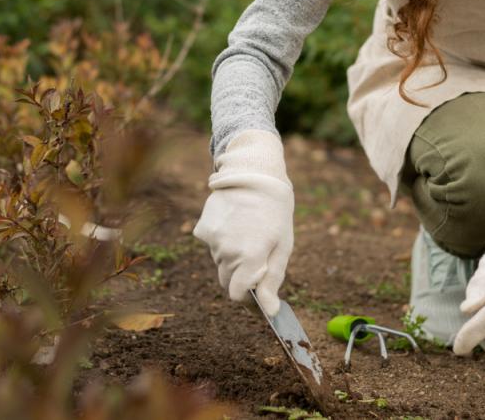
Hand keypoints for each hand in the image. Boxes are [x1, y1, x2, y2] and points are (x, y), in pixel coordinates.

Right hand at [192, 129, 293, 315]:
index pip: (237, 295)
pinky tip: (234, 223)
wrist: (254, 173)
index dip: (248, 297)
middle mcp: (227, 251)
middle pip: (227, 280)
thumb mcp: (282, 246)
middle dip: (240, 276)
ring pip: (219, 262)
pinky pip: (211, 245)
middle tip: (257, 256)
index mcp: (250, 258)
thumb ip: (273, 280)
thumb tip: (270, 311)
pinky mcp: (203, 229)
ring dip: (232, 256)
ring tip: (248, 232)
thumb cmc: (275, 211)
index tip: (257, 291)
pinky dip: (222, 241)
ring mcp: (212, 240)